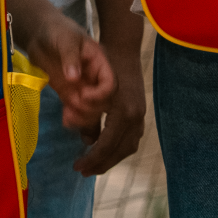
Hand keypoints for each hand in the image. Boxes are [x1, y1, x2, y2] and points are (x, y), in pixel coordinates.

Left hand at [21, 13, 117, 134]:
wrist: (40, 35)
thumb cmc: (57, 31)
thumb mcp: (66, 38)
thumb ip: (70, 57)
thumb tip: (74, 78)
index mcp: (100, 63)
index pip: (110, 83)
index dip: (101, 94)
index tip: (83, 95)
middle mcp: (94, 78)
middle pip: (103, 101)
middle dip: (91, 108)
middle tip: (72, 105)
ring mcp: (82, 87)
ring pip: (91, 110)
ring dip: (83, 117)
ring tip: (68, 117)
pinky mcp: (69, 94)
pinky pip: (76, 111)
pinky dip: (74, 119)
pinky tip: (66, 121)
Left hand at [70, 32, 147, 175]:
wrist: (124, 47)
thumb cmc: (103, 62)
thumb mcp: (88, 84)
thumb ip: (83, 108)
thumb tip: (77, 131)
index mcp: (124, 110)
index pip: (108, 143)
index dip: (93, 157)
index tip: (78, 166)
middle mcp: (135, 115)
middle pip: (120, 150)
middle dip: (102, 163)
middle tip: (83, 170)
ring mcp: (140, 115)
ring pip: (128, 147)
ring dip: (111, 159)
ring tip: (92, 166)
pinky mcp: (139, 113)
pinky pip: (131, 139)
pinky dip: (118, 149)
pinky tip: (104, 152)